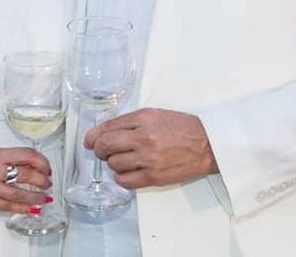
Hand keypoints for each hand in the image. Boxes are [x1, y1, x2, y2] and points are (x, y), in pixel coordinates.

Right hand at [0, 148, 53, 213]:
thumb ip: (11, 159)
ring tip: (45, 197)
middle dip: (42, 180)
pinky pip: (7, 207)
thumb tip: (34, 167)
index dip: (41, 162)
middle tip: (48, 183)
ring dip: (36, 197)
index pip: (26, 155)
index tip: (47, 168)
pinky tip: (32, 209)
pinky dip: (22, 208)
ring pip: (19, 194)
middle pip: (26, 175)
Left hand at [84, 108, 217, 188]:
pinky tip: (128, 171)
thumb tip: (105, 131)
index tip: (89, 140)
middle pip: (105, 146)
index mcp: (143, 119)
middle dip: (99, 149)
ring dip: (113, 163)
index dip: (93, 135)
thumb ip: (130, 121)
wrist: (207, 145)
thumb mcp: (154, 114)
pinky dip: (121, 177)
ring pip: (113, 164)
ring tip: (123, 159)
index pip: (107, 127)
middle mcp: (143, 138)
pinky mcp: (153, 177)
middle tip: (102, 151)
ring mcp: (148, 159)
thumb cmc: (181, 128)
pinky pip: (125, 180)